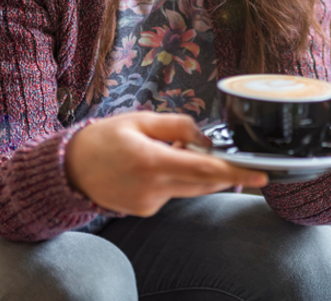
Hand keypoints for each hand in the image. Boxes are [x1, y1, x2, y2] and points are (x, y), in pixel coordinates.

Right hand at [64, 112, 267, 215]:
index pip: (205, 171)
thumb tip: (206, 139)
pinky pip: (173, 193)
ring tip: (168, 151)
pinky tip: (152, 166)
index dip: (237, 173)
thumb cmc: (103, 139)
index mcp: (151, 162)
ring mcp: (149, 204)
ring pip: (190, 188)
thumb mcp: (141, 119)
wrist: (68, 169)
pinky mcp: (145, 211)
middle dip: (221, 171)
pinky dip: (174, 179)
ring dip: (195, 172)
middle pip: (204, 183)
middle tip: (226, 156)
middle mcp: (152, 188)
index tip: (261, 175)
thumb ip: (178, 126)